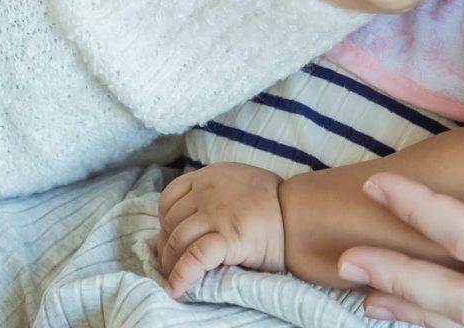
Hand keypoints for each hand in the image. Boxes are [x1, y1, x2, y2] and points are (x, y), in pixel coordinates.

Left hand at [157, 163, 285, 297]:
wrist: (298, 215)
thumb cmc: (271, 203)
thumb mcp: (238, 182)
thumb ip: (214, 191)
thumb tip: (191, 215)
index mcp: (210, 175)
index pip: (169, 197)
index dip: (164, 221)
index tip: (171, 237)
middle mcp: (208, 191)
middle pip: (170, 222)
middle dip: (166, 246)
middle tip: (172, 264)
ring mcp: (217, 213)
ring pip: (177, 240)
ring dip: (171, 264)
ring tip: (175, 278)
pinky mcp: (227, 236)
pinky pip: (194, 258)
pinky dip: (181, 275)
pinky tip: (176, 289)